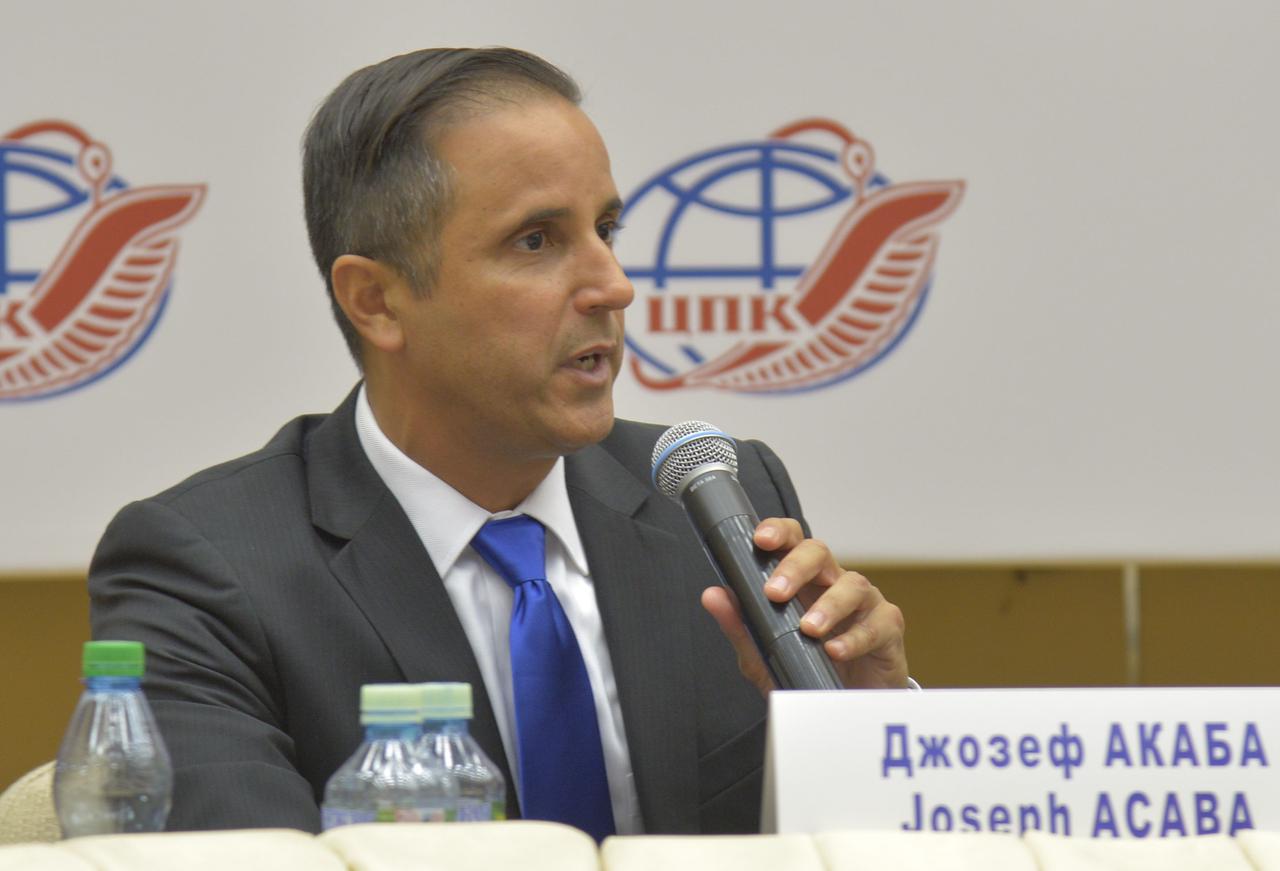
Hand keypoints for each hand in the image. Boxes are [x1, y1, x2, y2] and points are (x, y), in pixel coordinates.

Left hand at [700, 517, 908, 693]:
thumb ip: (740, 626)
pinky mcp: (887, 628)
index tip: (760, 539)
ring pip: (852, 584)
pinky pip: (877, 624)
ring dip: (828, 605)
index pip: (791, 541)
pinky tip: (835, 651)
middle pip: (819, 553)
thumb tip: (712, 596)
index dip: (778, 532)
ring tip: (809, 629)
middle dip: (795, 567)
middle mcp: (833, 583)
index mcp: (803, 581)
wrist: (845, 707)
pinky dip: (855, 638)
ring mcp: (864, 603)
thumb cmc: (805, 668)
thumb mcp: (764, 654)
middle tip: (775, 593)